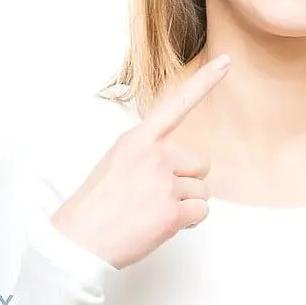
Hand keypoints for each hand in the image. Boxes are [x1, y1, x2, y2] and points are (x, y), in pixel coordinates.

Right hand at [50, 54, 230, 269]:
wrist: (78, 242)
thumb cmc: (96, 206)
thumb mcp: (116, 162)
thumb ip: (148, 154)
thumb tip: (176, 163)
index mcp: (138, 139)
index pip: (177, 104)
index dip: (205, 82)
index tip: (226, 62)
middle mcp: (154, 155)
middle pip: (201, 164)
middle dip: (187, 182)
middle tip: (155, 197)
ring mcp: (164, 182)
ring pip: (202, 191)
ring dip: (185, 205)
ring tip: (152, 213)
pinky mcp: (172, 211)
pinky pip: (201, 212)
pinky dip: (188, 222)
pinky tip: (161, 225)